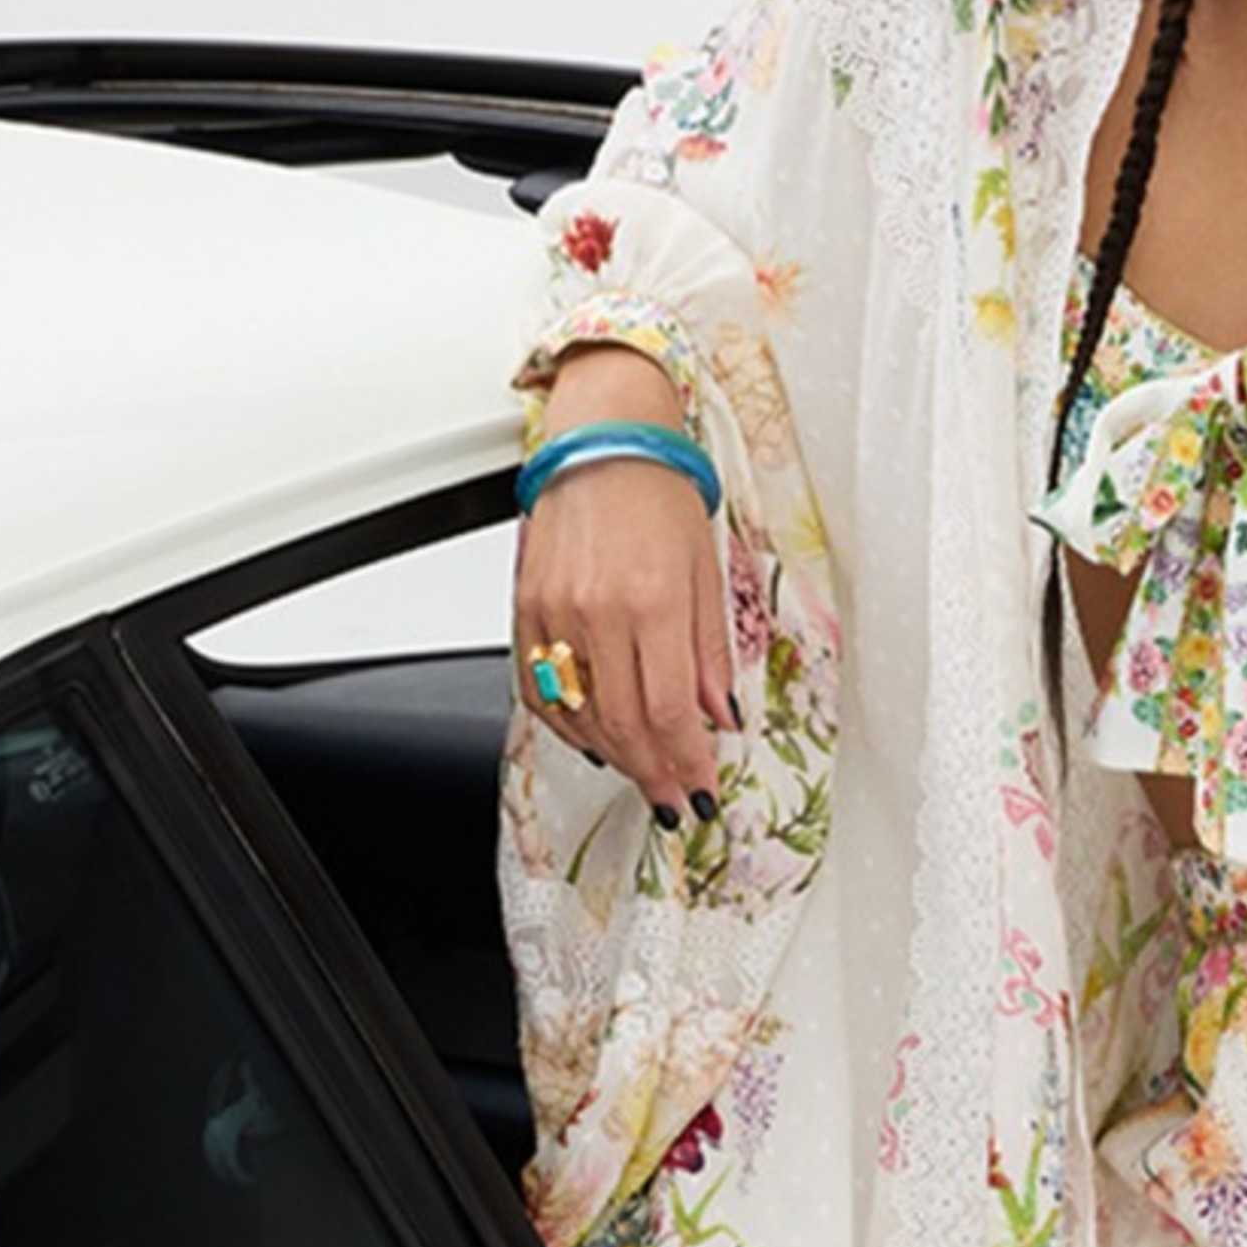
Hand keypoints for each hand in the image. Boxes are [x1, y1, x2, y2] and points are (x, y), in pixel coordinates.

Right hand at [515, 347, 737, 819]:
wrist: (603, 445)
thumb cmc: (660, 497)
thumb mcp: (708, 573)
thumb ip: (711, 655)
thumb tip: (721, 718)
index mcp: (650, 601)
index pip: (669, 711)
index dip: (687, 763)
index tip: (702, 790)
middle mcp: (596, 610)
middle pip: (622, 724)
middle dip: (654, 774)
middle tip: (675, 801)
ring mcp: (553, 611)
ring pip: (578, 716)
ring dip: (615, 757)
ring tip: (646, 776)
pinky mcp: (525, 608)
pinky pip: (539, 690)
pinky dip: (569, 726)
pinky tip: (596, 740)